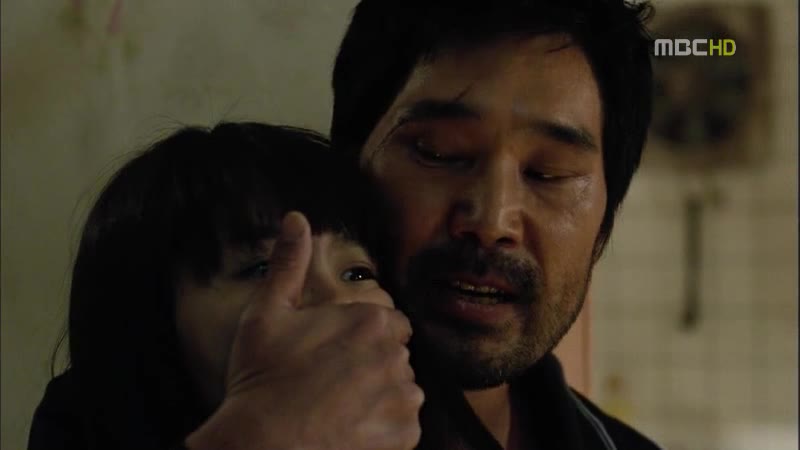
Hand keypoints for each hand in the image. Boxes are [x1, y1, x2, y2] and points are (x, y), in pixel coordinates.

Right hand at [186, 212, 423, 449]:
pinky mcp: (404, 435)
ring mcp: (403, 397)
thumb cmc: (261, 378)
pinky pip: (403, 427)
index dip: (363, 338)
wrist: (263, 445)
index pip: (389, 323)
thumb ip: (289, 263)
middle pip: (394, 356)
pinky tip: (350, 430)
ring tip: (340, 409)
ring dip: (380, 397)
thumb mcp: (267, 313)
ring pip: (401, 390)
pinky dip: (383, 429)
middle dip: (372, 366)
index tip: (336, 354)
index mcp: (371, 320)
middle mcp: (396, 355)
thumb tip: (296, 217)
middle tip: (332, 383)